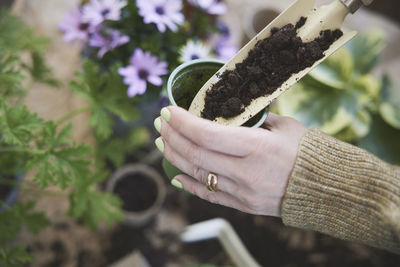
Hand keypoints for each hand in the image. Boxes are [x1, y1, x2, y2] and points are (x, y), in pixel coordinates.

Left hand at [154, 106, 306, 216]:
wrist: (326, 188)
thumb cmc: (308, 150)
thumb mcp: (283, 127)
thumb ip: (253, 120)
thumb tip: (229, 113)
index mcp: (257, 147)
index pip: (207, 134)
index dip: (182, 122)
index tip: (168, 110)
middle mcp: (246, 172)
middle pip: (196, 154)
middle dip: (173, 136)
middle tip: (161, 123)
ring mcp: (243, 192)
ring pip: (198, 174)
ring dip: (176, 157)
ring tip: (163, 143)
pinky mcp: (244, 206)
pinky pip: (211, 195)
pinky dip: (190, 184)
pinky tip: (176, 175)